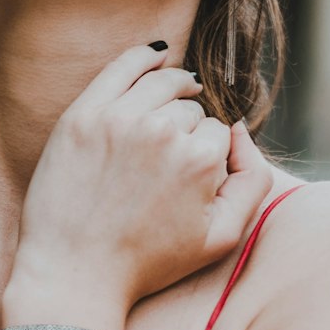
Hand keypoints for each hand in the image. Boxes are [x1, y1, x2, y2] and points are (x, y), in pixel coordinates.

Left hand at [14, 44, 273, 309]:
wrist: (75, 274)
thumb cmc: (149, 263)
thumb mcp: (222, 237)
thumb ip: (253, 180)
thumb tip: (240, 128)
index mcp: (200, 160)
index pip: (218, 132)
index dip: (207, 152)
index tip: (188, 176)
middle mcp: (162, 132)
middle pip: (191, 108)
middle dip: (187, 127)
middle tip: (167, 159)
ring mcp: (118, 120)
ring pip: (163, 85)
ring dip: (173, 90)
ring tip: (175, 98)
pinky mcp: (82, 116)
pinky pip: (122, 67)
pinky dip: (143, 57)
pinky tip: (156, 55)